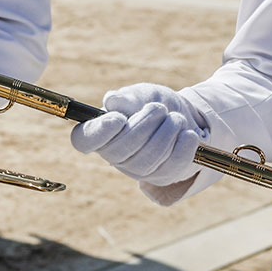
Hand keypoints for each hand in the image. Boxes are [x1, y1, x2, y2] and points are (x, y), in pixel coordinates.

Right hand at [68, 83, 206, 189]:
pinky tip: (188, 133)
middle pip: (119, 151)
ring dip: (166, 133)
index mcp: (100, 132)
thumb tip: (112, 101)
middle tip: (158, 108)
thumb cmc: (152, 103)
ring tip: (175, 118)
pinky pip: (171, 166)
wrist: (182, 116)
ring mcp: (138, 170)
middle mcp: (114, 156)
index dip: (99, 132)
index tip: (119, 118)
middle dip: (144, 126)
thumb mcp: (141, 94)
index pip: (84, 140)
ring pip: (147, 159)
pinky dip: (183, 147)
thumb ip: (128, 98)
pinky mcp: (162, 176)